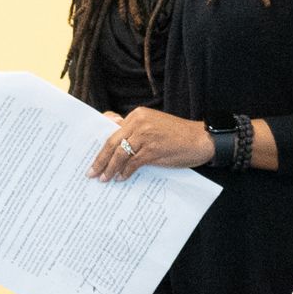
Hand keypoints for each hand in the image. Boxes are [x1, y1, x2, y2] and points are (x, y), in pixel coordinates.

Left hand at [88, 108, 213, 181]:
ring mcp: (145, 135)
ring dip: (110, 168)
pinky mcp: (152, 149)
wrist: (201, 139)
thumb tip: (115, 147)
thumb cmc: (178, 135)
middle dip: (100, 160)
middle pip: (112, 142)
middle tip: (91, 173)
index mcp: (138, 114)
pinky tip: (121, 178)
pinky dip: (125, 172)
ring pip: (120, 154)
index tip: (92, 156)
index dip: (100, 144)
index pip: (111, 129)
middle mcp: (139, 122)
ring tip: (104, 179)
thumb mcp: (154, 126)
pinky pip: (133, 163)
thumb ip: (135, 131)